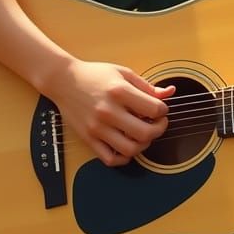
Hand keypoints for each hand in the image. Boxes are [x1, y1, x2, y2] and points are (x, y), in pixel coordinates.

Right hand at [45, 59, 175, 166]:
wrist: (63, 80)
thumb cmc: (95, 75)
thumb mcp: (123, 73)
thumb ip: (147, 86)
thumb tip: (170, 92)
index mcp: (119, 91)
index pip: (154, 109)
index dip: (163, 110)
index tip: (160, 109)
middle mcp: (108, 111)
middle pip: (145, 133)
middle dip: (159, 130)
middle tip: (157, 124)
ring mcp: (97, 127)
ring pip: (130, 150)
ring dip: (143, 145)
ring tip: (143, 135)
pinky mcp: (88, 138)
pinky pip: (110, 159)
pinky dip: (124, 158)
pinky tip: (127, 147)